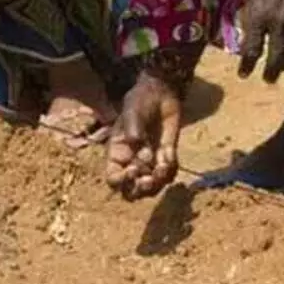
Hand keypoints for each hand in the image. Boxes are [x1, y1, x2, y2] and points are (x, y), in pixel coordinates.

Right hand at [106, 71, 183, 198]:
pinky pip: (168, 174)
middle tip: (148, 180)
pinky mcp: (166, 157)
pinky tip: (169, 157)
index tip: (133, 170)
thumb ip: (133, 129)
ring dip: (157, 183)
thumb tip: (139, 149)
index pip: (113, 178)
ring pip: (151, 187)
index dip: (121, 181)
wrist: (161, 92)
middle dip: (139, 190)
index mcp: (117, 153)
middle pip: (131, 190)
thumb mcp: (132, 111)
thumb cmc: (140, 100)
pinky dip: (170, 171)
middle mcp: (132, 161)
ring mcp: (150, 161)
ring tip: (163, 167)